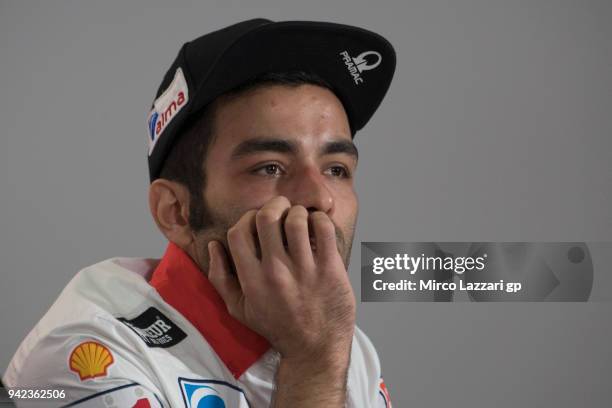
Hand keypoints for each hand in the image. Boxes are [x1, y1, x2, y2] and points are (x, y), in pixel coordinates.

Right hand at [207, 196, 355, 362]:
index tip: (258, 222)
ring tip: (301, 220)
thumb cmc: (276, 327)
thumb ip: (220, 278)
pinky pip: (324, 228)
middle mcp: (276, 272)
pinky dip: (320, 219)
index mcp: (251, 279)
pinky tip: (318, 226)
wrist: (314, 349)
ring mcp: (305, 270)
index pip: (239, 231)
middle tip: (282, 210)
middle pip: (268, 217)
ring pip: (297, 219)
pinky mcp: (330, 269)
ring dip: (298, 212)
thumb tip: (214, 245)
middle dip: (275, 206)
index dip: (247, 218)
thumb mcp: (239, 310)